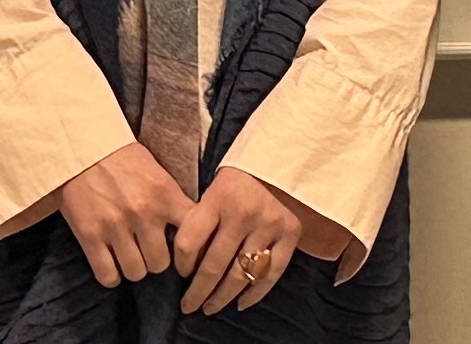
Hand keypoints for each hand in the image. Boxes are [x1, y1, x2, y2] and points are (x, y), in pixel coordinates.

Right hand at [54, 142, 196, 287]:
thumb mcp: (158, 174)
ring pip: (135, 272)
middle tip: (147, 250)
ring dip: (133, 267)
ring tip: (128, 255)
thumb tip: (192, 233)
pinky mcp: (90, 236)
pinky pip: (107, 275)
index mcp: (165, 194)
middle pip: (160, 264)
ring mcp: (115, 226)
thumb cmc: (123, 160)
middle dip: (154, 259)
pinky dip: (110, 275)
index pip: (191, 237)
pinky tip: (110, 263)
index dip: (188, 251)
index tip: (183, 255)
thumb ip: (173, 202)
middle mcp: (143, 212)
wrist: (83, 148)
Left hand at [175, 165, 321, 312]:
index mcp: (219, 198)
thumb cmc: (238, 180)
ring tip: (210, 307)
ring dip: (222, 297)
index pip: (189, 242)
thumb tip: (186, 265)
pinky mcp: (289, 234)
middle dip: (198, 292)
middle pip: (213, 265)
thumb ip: (200, 221)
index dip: (181, 264)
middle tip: (189, 307)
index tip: (181, 273)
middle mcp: (243, 213)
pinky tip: (240, 304)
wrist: (280, 162)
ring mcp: (269, 225)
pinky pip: (270, 274)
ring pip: (241, 275)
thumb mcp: (213, 190)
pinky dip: (254, 294)